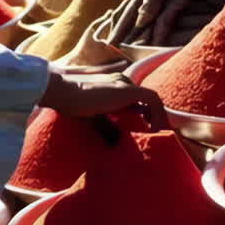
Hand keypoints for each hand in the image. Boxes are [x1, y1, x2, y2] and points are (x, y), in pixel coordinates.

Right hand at [40, 70, 166, 129]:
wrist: (65, 93)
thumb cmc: (72, 104)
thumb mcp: (94, 118)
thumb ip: (106, 127)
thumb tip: (115, 143)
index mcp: (113, 85)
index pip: (136, 99)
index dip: (144, 113)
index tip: (146, 129)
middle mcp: (122, 81)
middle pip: (146, 99)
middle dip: (153, 116)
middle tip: (155, 133)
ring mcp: (126, 84)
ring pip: (152, 99)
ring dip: (158, 116)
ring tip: (158, 133)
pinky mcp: (128, 90)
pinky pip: (152, 100)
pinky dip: (157, 114)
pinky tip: (155, 129)